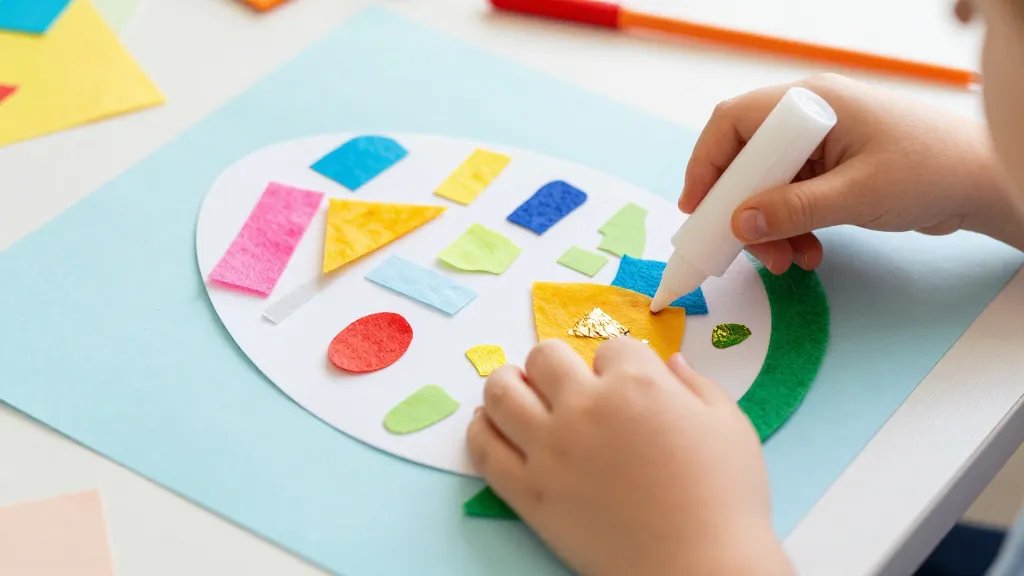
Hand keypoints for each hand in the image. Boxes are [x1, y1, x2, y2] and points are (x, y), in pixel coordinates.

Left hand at [467, 338, 791, 575]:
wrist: (699, 569)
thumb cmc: (725, 500)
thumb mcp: (729, 427)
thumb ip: (697, 385)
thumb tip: (671, 362)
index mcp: (637, 384)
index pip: (612, 346)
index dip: (620, 362)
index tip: (624, 381)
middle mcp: (585, 407)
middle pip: (545, 356)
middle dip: (557, 362)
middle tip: (563, 381)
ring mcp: (550, 449)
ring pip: (502, 392)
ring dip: (507, 382)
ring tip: (516, 389)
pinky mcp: (528, 492)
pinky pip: (484, 449)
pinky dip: (481, 429)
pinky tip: (491, 424)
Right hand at [681, 74, 1021, 273]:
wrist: (982, 182)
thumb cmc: (928, 172)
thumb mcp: (856, 195)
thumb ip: (794, 209)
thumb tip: (738, 224)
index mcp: (810, 105)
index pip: (734, 124)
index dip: (706, 164)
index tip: (698, 210)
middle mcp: (808, 119)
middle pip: (746, 161)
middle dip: (742, 210)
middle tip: (747, 251)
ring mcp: (820, 144)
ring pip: (766, 187)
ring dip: (769, 228)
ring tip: (789, 262)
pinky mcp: (830, 169)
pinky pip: (791, 198)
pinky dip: (791, 228)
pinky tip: (809, 253)